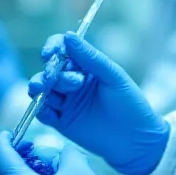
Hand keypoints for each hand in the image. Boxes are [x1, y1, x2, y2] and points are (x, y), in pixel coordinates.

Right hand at [29, 32, 169, 174]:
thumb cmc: (130, 103)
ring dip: (39, 87)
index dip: (53, 47)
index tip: (50, 52)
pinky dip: (40, 109)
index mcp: (86, 66)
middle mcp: (72, 81)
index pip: (63, 50)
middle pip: (50, 70)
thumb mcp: (113, 77)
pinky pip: (43, 113)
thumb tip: (68, 35)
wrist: (136, 139)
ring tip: (44, 89)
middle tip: (56, 78)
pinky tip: (45, 109)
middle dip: (49, 71)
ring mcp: (65, 101)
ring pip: (42, 90)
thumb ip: (91, 58)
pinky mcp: (60, 121)